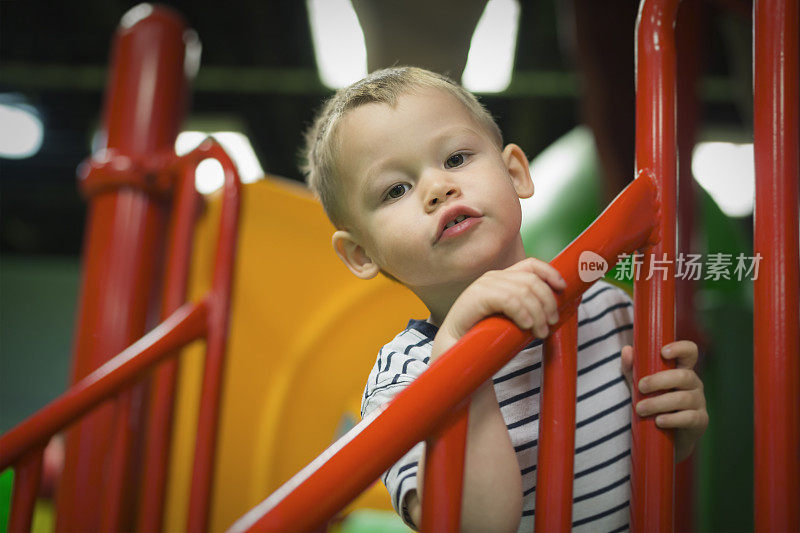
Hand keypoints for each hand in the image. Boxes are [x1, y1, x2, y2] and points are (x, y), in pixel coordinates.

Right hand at [434, 257, 565, 357]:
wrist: (454, 349)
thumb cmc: (484, 336)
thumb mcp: (512, 318)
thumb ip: (528, 308)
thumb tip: (555, 309)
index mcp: (503, 279)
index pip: (531, 264)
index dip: (550, 273)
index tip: (562, 288)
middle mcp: (494, 277)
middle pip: (532, 280)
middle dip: (548, 301)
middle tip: (551, 323)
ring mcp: (484, 285)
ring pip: (524, 291)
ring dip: (538, 313)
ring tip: (540, 332)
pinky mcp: (477, 296)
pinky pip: (508, 299)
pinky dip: (522, 312)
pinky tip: (526, 326)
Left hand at [621, 341, 707, 461]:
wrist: (664, 438)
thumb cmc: (652, 403)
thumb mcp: (640, 385)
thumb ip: (633, 369)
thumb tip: (627, 350)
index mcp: (682, 370)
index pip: (690, 352)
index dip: (681, 348)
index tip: (663, 352)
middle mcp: (694, 384)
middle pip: (684, 376)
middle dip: (659, 381)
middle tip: (640, 387)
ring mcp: (699, 402)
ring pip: (683, 398)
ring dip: (658, 403)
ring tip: (640, 409)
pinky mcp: (700, 421)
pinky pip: (689, 418)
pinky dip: (672, 419)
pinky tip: (658, 421)